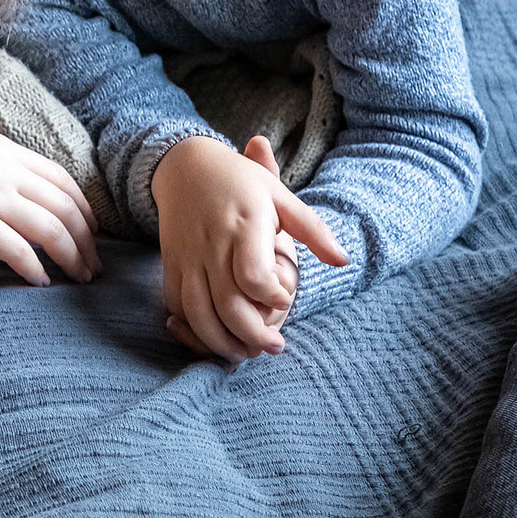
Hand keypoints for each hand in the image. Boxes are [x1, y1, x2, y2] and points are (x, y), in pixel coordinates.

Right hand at [0, 101, 100, 286]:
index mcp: (6, 151)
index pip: (63, 180)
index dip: (84, 207)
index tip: (91, 228)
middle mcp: (7, 172)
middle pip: (66, 208)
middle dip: (88, 239)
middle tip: (94, 263)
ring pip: (52, 230)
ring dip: (72, 257)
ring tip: (80, 276)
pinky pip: (17, 249)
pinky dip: (35, 267)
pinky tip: (40, 281)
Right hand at [152, 134, 345, 362]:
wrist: (185, 164)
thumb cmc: (240, 180)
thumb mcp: (279, 195)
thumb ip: (312, 229)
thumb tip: (343, 261)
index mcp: (244, 226)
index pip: (253, 276)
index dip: (272, 297)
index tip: (286, 299)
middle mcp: (212, 244)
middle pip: (227, 304)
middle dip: (252, 335)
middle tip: (275, 347)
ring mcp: (188, 255)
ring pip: (197, 311)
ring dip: (219, 341)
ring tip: (242, 353)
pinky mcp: (172, 262)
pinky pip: (176, 302)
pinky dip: (191, 326)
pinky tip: (211, 335)